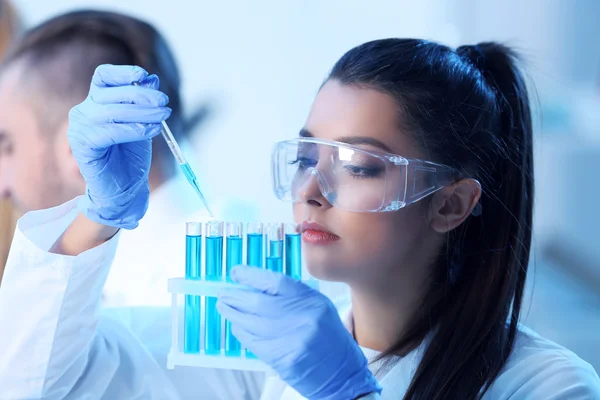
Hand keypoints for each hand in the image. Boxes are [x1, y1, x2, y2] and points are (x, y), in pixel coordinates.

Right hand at [68, 64, 170, 228]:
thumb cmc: (131, 155)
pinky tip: (151, 130)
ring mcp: (80, 128)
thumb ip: (144, 102)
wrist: (124, 188)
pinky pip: (108, 132)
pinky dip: (132, 129)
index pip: (103, 77)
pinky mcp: (83, 146)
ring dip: (142, 113)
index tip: (144, 76)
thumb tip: (152, 79)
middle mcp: (83, 111)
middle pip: (111, 93)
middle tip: (165, 102)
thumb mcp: (143, 123)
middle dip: (142, 96)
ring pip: (112, 112)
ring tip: (163, 117)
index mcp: (96, 101)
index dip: (123, 73)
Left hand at [217, 266, 380, 399]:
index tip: (236, 273)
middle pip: (258, 303)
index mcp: (312, 301)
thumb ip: (292, 296)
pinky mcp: (282, 360)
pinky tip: (237, 326)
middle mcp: (302, 319)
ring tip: (223, 306)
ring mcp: (291, 341)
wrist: (342, 373)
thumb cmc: (329, 337)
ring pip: (251, 323)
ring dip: (232, 314)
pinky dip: (241, 332)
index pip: (275, 282)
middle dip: (235, 297)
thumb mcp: (318, 307)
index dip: (251, 275)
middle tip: (222, 293)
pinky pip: (253, 342)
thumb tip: (258, 286)